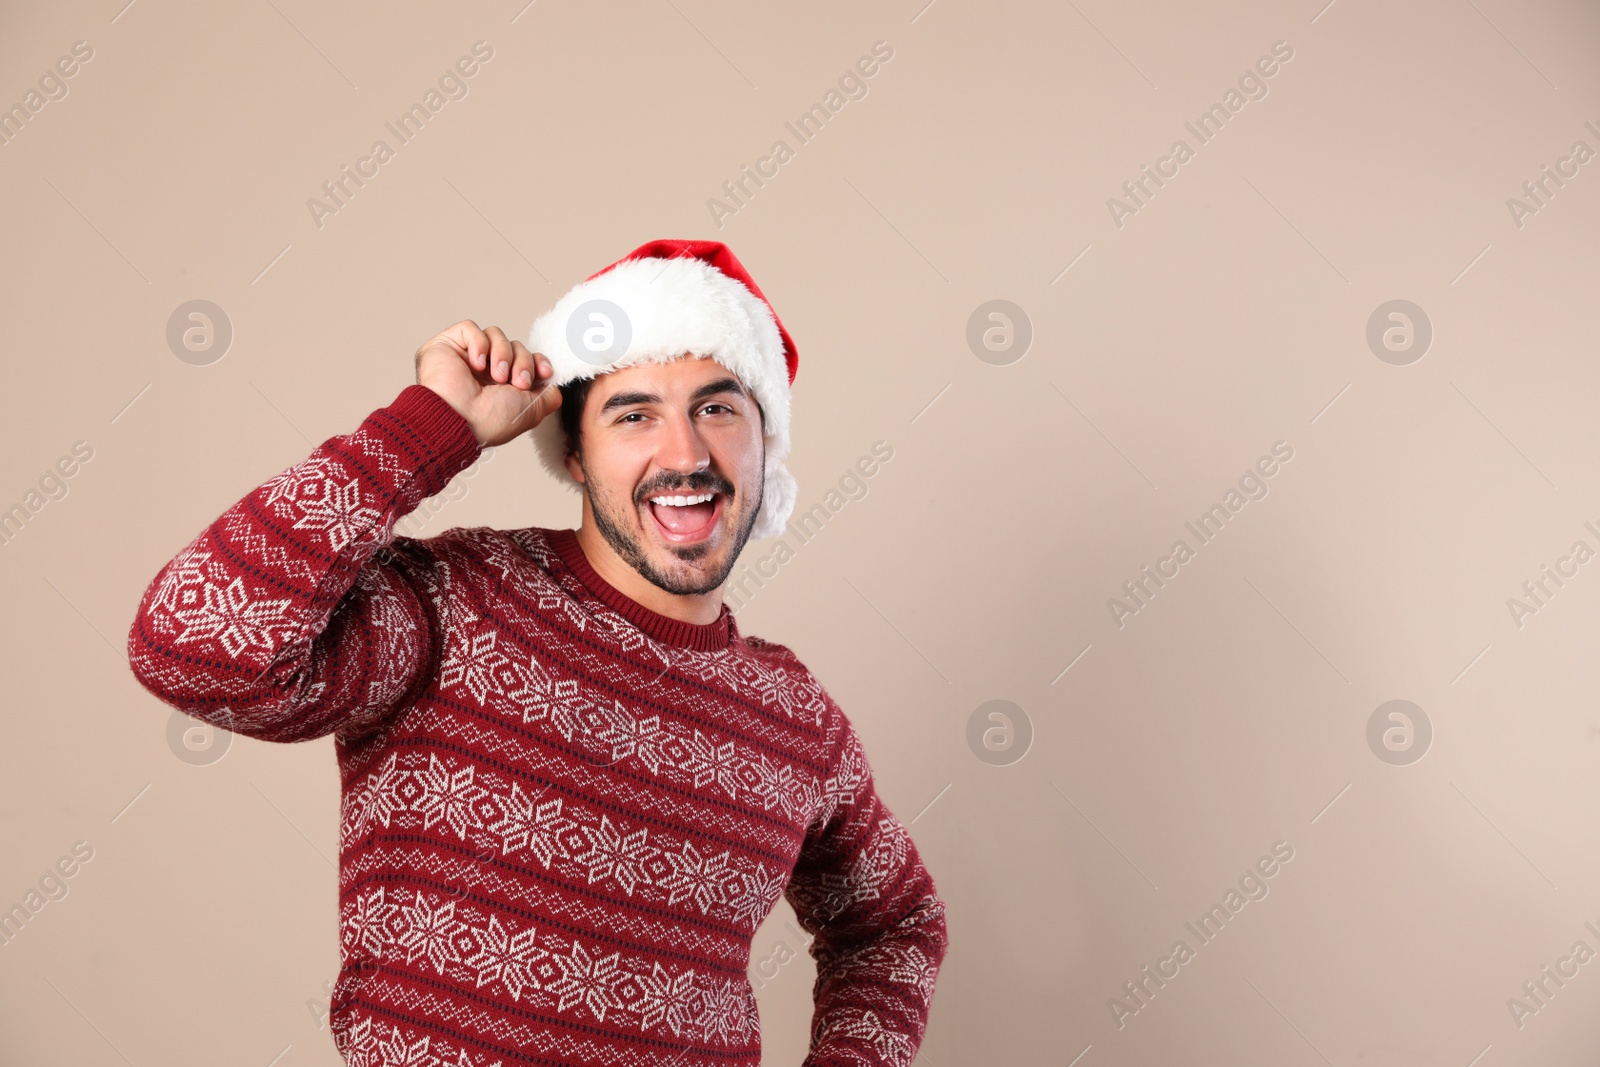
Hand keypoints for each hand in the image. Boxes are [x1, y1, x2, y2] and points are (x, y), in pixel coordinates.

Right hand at [415, 320, 561, 447]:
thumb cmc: (490, 421)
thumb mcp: (533, 411)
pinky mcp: (447, 345)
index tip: (545, 372)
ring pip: (496, 335)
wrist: (459, 419)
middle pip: (515, 346)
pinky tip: (477, 364)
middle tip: (518, 382)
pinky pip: (471, 328)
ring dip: (503, 354)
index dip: (538, 362)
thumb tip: (552, 382)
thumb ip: (549, 395)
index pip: (525, 359)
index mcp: (500, 387)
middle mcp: (483, 371)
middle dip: (523, 362)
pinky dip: (479, 344)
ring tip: (497, 376)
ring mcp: (464, 357)